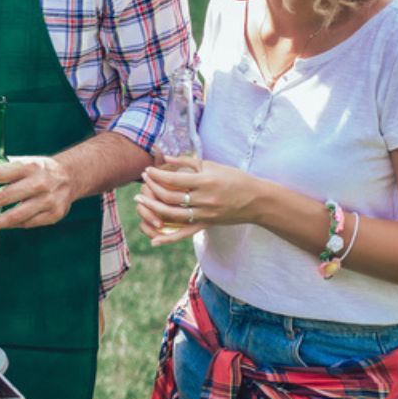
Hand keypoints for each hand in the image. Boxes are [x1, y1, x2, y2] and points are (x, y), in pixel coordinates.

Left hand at [0, 155, 77, 233]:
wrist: (71, 176)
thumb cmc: (35, 169)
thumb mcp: (16, 162)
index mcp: (27, 165)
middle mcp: (39, 182)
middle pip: (5, 196)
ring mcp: (48, 200)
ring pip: (17, 215)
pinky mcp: (54, 215)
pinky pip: (27, 223)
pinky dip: (11, 225)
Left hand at [136, 156, 259, 245]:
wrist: (257, 201)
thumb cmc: (235, 178)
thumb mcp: (213, 166)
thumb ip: (187, 162)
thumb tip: (165, 158)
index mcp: (206, 182)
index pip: (174, 180)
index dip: (157, 175)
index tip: (147, 170)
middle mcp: (205, 200)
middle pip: (171, 197)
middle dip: (152, 189)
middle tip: (142, 182)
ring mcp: (206, 215)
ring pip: (173, 215)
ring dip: (153, 208)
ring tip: (140, 200)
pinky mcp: (207, 225)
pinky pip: (185, 234)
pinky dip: (168, 239)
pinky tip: (153, 240)